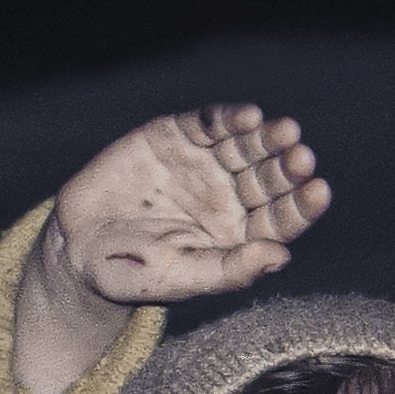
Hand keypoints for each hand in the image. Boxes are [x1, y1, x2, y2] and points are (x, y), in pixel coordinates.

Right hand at [12, 105, 331, 393]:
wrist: (75, 245)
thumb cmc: (132, 272)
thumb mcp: (179, 277)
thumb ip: (229, 269)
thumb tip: (282, 256)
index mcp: (239, 235)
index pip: (281, 218)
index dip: (302, 204)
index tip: (318, 190)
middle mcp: (229, 196)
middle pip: (269, 177)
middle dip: (287, 166)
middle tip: (302, 157)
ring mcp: (203, 164)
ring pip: (246, 146)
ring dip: (266, 138)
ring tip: (283, 131)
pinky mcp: (175, 136)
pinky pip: (208, 124)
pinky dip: (227, 117)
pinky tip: (246, 116)